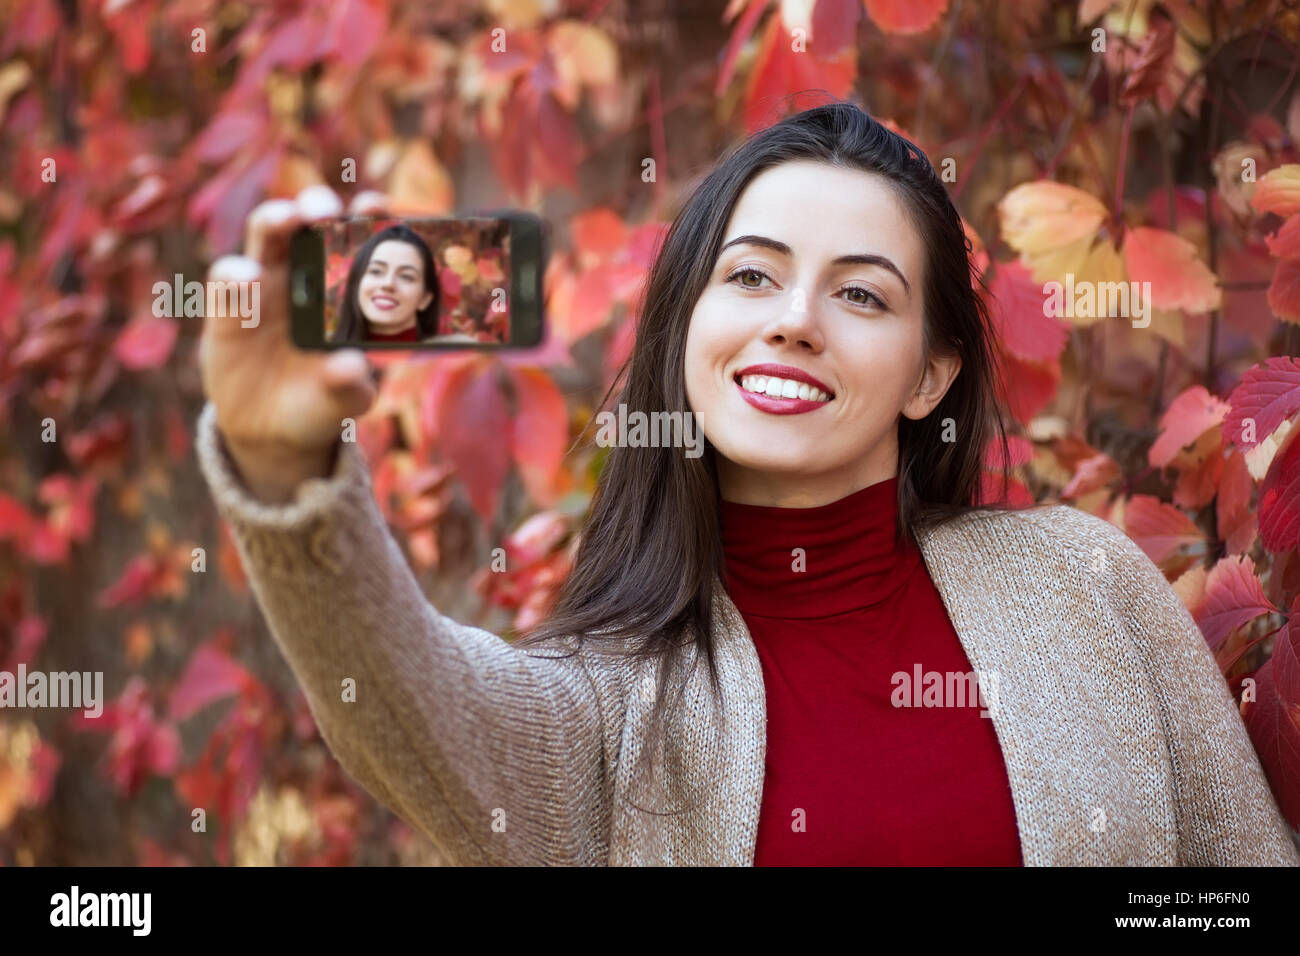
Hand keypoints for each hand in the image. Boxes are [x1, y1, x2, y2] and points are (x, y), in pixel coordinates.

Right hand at [198, 186, 384, 502]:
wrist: (272, 431)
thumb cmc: (320, 402)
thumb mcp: (342, 401)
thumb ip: (350, 386)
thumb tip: (352, 367)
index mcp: (343, 289)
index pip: (358, 241)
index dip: (369, 218)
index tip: (379, 206)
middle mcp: (305, 275)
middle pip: (309, 221)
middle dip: (318, 204)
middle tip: (328, 210)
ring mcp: (264, 285)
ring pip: (266, 233)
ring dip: (276, 218)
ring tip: (288, 219)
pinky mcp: (227, 307)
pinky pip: (227, 278)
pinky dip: (236, 273)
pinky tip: (248, 279)